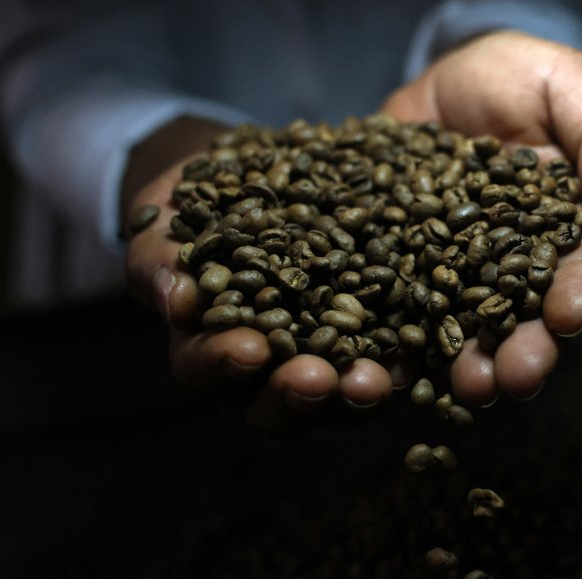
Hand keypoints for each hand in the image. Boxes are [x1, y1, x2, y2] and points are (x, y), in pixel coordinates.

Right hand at [123, 117, 392, 431]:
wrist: (247, 181)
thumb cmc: (188, 209)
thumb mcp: (164, 223)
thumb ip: (160, 259)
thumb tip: (174, 296)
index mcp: (207, 344)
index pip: (209, 367)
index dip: (225, 363)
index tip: (249, 350)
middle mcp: (268, 364)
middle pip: (278, 399)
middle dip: (297, 394)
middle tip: (317, 380)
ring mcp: (324, 351)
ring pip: (339, 388)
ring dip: (356, 389)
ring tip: (376, 379)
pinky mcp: (374, 328)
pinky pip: (391, 350)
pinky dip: (405, 351)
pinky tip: (422, 341)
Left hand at [382, 30, 581, 405]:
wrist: (448, 73)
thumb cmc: (526, 74)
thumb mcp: (572, 83)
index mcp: (572, 228)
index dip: (578, 293)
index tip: (568, 317)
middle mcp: (519, 264)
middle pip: (522, 316)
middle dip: (518, 352)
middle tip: (505, 381)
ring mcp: (457, 270)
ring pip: (460, 327)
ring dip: (456, 362)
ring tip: (452, 387)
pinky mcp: (401, 264)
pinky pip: (393, 307)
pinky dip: (385, 340)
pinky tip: (374, 368)